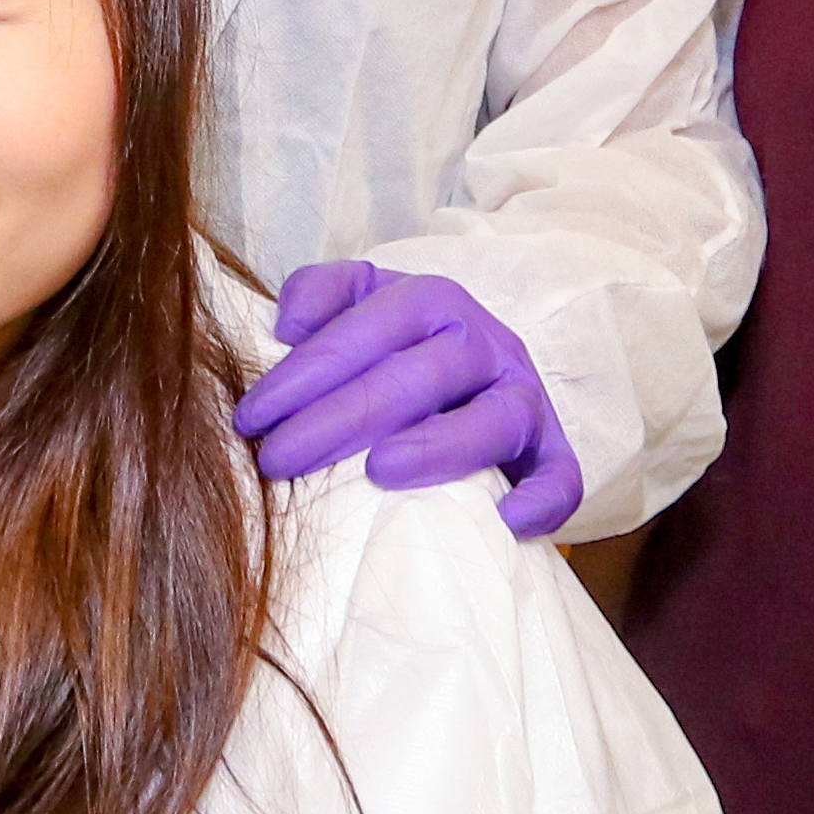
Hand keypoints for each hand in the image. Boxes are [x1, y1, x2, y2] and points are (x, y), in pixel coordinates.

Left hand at [233, 263, 581, 538]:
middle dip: (340, 418)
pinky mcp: (552, 448)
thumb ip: (323, 291)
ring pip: (494, 418)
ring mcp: (523, 395)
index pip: (366, 331)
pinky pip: (561, 474)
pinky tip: (506, 521)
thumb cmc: (401, 342)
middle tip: (280, 458)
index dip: (305, 373)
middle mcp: (483, 342)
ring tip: (379, 471)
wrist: (481, 364)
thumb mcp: (365, 300)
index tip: (252, 417)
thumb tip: (289, 321)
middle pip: (416, 377)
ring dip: (440, 446)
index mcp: (432, 300)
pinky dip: (543, 498)